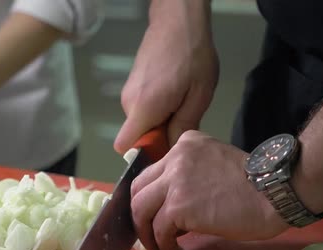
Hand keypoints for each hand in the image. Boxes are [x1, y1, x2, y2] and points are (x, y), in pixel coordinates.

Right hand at [114, 1, 218, 153]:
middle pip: (137, 136)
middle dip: (159, 135)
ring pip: (142, 122)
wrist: (178, 22)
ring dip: (160, 120)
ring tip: (182, 101)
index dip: (143, 154)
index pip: (124, 146)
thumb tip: (172, 150)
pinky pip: (143, 109)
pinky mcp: (132, 86)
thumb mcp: (198, 96)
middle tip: (184, 120)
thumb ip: (183, 127)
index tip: (164, 148)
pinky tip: (175, 93)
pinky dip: (157, 108)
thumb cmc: (191, 55)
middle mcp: (129, 103)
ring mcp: (129, 93)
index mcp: (144, 108)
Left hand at [130, 130, 288, 249]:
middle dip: (139, 215)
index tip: (152, 216)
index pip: (153, 171)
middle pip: (139, 189)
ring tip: (158, 249)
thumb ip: (191, 175)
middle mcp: (175, 157)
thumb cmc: (256, 185)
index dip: (149, 197)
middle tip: (149, 234)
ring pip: (141, 209)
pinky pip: (159, 229)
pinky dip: (162, 245)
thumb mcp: (216, 164)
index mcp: (186, 143)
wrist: (275, 193)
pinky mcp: (179, 205)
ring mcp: (175, 180)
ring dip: (146, 233)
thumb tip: (171, 208)